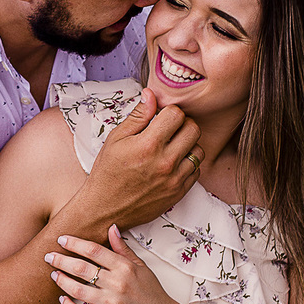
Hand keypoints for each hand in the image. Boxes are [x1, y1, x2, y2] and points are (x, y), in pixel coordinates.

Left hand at [45, 225, 187, 303]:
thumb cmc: (151, 291)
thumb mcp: (141, 266)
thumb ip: (123, 248)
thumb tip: (111, 227)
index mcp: (125, 267)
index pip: (94, 250)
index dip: (74, 243)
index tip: (61, 239)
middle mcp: (117, 284)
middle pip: (81, 268)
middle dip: (61, 260)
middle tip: (48, 256)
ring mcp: (112, 303)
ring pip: (77, 290)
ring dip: (62, 281)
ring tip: (54, 275)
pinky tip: (62, 299)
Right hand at [77, 88, 201, 230]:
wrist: (105, 209)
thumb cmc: (107, 173)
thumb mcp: (116, 139)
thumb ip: (137, 116)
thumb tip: (150, 95)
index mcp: (148, 145)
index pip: (176, 114)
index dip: (168, 112)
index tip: (161, 118)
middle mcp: (165, 161)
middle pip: (193, 129)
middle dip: (182, 125)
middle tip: (168, 130)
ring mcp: (174, 178)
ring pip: (199, 149)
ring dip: (187, 145)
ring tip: (170, 148)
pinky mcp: (179, 192)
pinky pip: (196, 170)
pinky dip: (187, 164)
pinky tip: (172, 164)